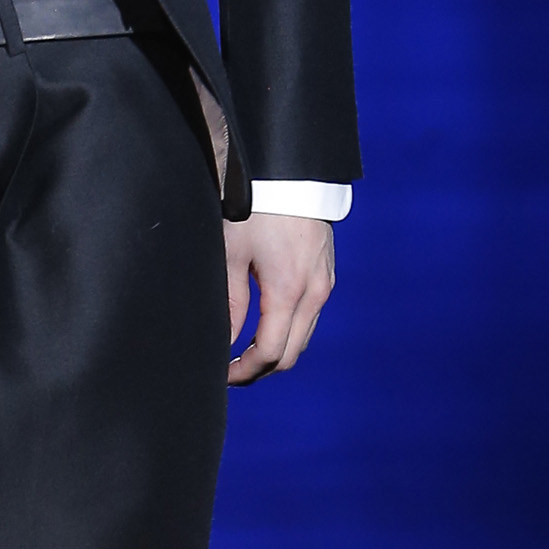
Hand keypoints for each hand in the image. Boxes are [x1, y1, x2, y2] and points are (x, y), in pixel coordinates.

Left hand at [223, 213, 333, 382]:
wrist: (289, 174)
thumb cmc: (254, 209)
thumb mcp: (231, 255)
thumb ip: (230, 303)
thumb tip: (223, 341)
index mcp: (289, 291)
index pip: (271, 354)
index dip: (245, 372)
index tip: (222, 374)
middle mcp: (315, 293)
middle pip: (291, 353)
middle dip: (260, 369)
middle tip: (230, 370)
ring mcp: (324, 284)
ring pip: (302, 337)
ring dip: (275, 351)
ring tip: (242, 351)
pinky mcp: (325, 274)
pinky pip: (308, 316)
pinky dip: (288, 330)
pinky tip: (262, 325)